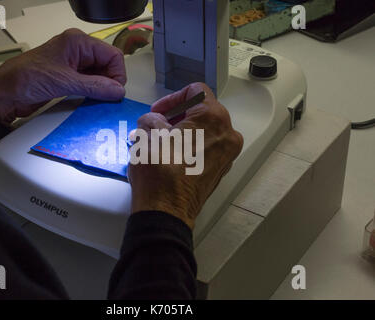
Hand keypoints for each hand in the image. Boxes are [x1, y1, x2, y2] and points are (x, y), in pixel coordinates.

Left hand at [0, 28, 125, 123]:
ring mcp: (73, 66)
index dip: (117, 75)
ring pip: (100, 77)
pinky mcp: (69, 80)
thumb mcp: (65, 82)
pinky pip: (90, 86)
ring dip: (101, 90)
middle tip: (107, 99)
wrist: (4, 94)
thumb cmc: (23, 78)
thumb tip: (117, 90)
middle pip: (108, 66)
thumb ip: (94, 86)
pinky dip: (93, 95)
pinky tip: (90, 102)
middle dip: (110, 83)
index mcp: (77, 42)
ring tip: (98, 101)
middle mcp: (77, 52)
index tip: (115, 92)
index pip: (112, 55)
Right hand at [128, 83, 243, 228]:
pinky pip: (208, 149)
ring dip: (184, 132)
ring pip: (205, 131)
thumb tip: (154, 122)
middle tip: (157, 124)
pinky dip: (192, 147)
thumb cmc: (160, 171)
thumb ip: (152, 119)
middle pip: (203, 111)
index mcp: (213, 117)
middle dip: (177, 115)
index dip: (172, 98)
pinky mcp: (220, 171)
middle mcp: (227, 134)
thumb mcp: (148, 134)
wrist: (166, 210)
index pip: (195, 91)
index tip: (158, 111)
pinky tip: (172, 155)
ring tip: (162, 141)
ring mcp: (227, 154)